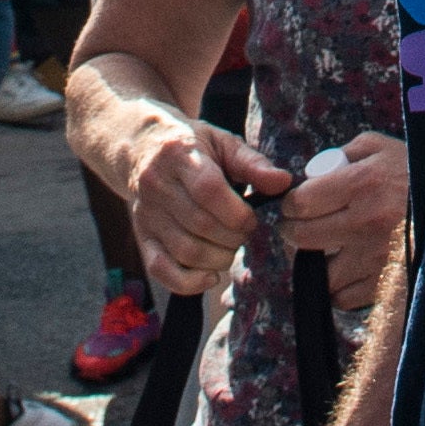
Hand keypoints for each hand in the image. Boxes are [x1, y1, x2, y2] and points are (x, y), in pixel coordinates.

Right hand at [124, 115, 291, 295]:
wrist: (142, 148)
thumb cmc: (192, 146)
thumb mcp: (222, 142)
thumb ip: (253, 163)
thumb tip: (283, 183)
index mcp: (180, 155)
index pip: (208, 190)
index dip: (237, 212)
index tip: (252, 218)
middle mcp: (157, 185)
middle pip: (200, 225)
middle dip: (233, 237)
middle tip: (245, 233)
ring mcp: (146, 215)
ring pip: (185, 251)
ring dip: (219, 259)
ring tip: (231, 247)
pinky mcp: (142, 237)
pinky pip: (161, 270)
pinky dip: (189, 283)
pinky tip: (211, 275)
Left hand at [283, 131, 408, 310]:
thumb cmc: (417, 174)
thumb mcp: (383, 149)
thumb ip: (345, 153)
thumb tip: (312, 174)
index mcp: (363, 182)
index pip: (301, 202)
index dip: (292, 204)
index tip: (296, 204)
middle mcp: (366, 221)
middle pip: (302, 238)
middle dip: (294, 233)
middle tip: (300, 228)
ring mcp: (375, 257)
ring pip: (320, 273)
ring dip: (318, 264)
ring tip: (327, 252)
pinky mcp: (385, 285)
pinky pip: (344, 296)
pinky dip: (341, 287)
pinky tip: (350, 270)